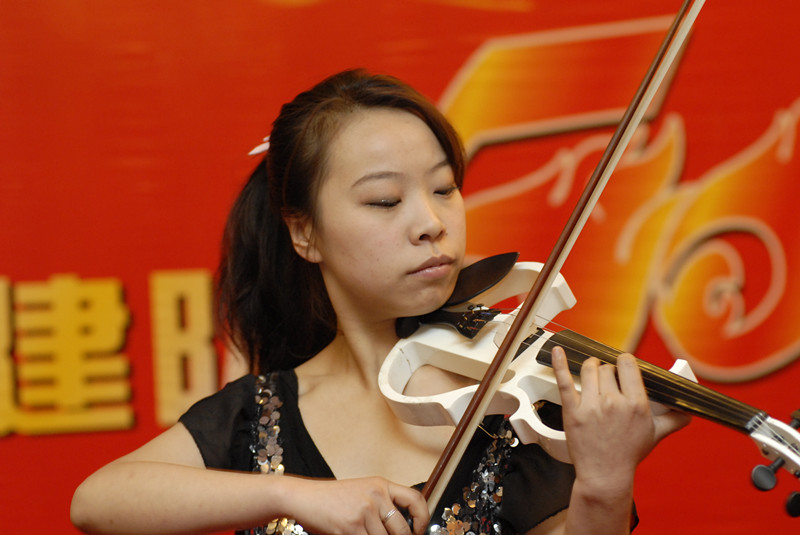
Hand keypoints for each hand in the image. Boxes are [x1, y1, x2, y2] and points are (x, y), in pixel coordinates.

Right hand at [284, 476, 428, 534]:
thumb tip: (403, 528)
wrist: (304, 497)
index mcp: (381, 484)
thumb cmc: (332, 498)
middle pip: (402, 529)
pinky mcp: (351, 526)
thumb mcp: (362, 492)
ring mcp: (364, 511)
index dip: (423, 519)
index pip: (415, 499)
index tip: (418, 531)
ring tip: (365, 533)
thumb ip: (382, 504)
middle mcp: (376, 495)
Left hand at [551, 347, 689, 492]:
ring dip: (591, 368)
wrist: (605, 475)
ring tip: (593, 374)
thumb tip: (688, 411)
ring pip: (589, 370)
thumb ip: (674, 420)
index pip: (628, 365)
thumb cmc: (628, 454)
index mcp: (636, 404)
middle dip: (608, 372)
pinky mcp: (573, 412)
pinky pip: (564, 382)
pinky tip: (557, 350)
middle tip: (608, 382)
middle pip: (607, 369)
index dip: (624, 362)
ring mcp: (591, 406)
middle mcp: (614, 403)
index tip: (623, 365)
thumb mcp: (655, 435)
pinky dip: (560, 364)